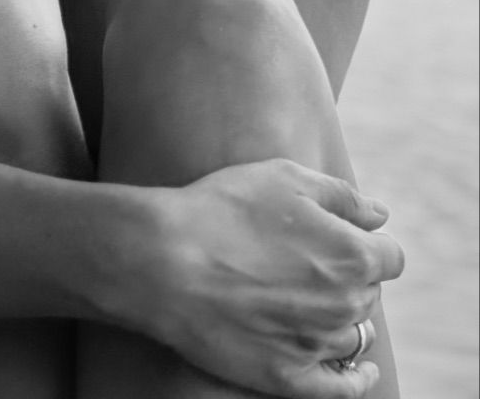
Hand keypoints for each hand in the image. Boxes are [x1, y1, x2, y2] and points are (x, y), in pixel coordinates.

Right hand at [129, 159, 403, 395]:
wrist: (165, 260)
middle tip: (307, 260)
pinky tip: (360, 370)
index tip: (341, 236)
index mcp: (352, 255)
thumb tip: (379, 216)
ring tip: (306, 299)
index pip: (389, 256)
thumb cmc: (224, 210)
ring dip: (339, 316)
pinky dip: (356, 377)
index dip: (367, 242)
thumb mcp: (285, 177)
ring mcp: (317, 345)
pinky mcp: (288, 376)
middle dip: (349, 276)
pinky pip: (342, 387)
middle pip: (368, 292)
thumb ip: (343, 197)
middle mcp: (345, 305)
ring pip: (352, 332)